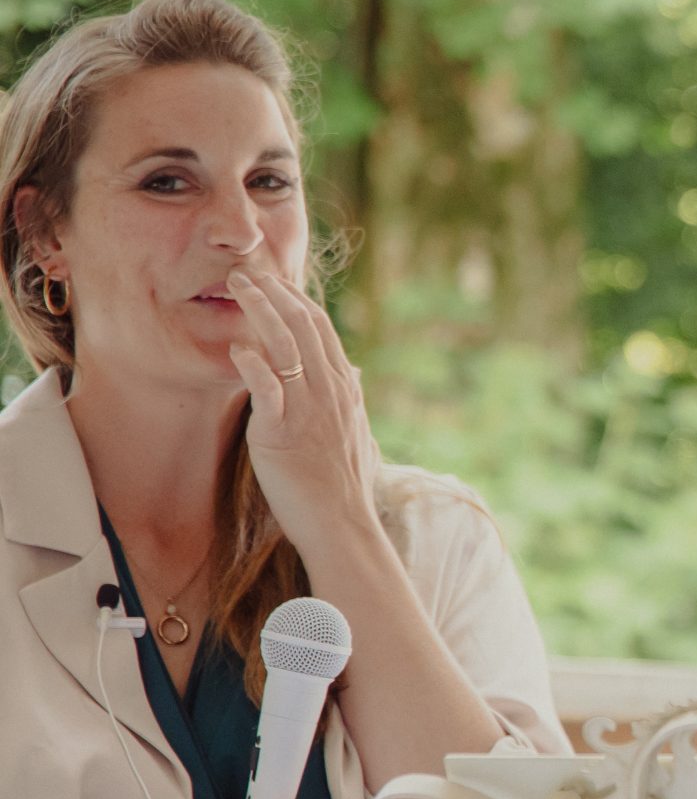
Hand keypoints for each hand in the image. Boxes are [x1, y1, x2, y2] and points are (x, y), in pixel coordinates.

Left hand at [227, 266, 383, 556]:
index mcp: (345, 390)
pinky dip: (253, 364)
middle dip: (275, 294)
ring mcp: (309, 409)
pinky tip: (238, 346)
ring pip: (287, 346)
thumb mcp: (357, 433)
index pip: (322, 331)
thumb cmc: (345, 486)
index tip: (275, 282)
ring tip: (238, 288)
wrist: (343, 525)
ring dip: (261, 311)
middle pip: (304, 327)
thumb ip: (352, 399)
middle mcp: (331, 392)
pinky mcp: (285, 432)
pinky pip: (269, 389)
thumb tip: (356, 372)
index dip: (297, 301)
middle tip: (247, 272)